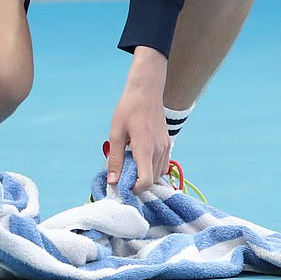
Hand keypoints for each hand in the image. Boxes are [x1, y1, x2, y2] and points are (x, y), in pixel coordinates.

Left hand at [107, 46, 169, 192]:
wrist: (146, 90)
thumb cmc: (128, 109)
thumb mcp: (116, 133)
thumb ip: (115, 159)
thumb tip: (113, 181)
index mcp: (145, 149)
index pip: (146, 181)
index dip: (135, 189)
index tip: (123, 185)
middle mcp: (159, 150)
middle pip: (152, 180)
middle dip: (138, 182)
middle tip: (123, 174)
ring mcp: (166, 146)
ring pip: (159, 173)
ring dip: (146, 175)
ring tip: (131, 164)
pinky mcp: (167, 142)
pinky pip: (163, 164)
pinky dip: (153, 167)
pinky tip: (141, 157)